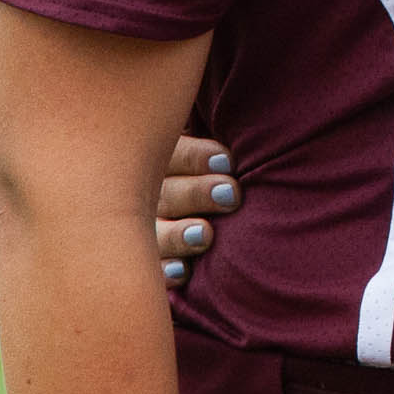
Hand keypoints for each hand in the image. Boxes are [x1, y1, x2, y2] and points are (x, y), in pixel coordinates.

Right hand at [155, 135, 240, 289]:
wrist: (181, 221)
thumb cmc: (215, 172)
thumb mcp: (210, 147)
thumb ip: (222, 143)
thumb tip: (255, 122)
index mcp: (159, 156)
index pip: (173, 154)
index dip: (198, 157)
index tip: (228, 162)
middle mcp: (142, 193)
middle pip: (165, 192)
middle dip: (198, 193)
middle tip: (231, 194)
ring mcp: (139, 231)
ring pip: (154, 233)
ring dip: (180, 234)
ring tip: (206, 234)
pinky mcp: (145, 265)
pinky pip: (151, 271)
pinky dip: (166, 271)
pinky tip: (183, 271)